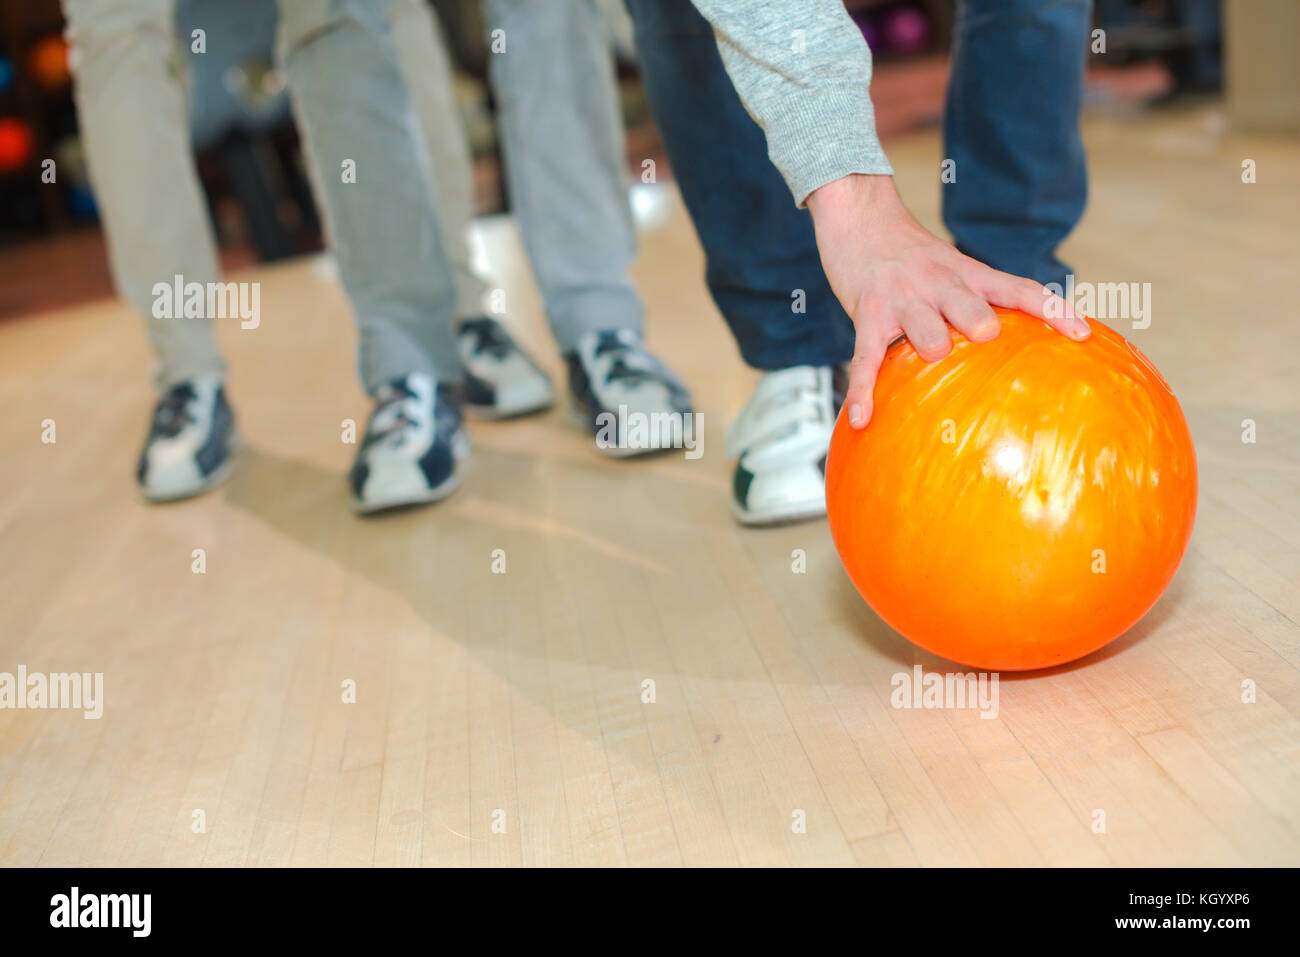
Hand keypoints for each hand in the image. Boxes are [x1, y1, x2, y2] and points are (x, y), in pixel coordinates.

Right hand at [805, 174, 1089, 427]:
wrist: (859, 213)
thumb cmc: (906, 251)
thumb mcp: (949, 264)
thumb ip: (976, 296)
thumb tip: (1004, 341)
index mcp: (967, 272)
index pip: (1018, 289)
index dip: (1052, 310)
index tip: (1082, 335)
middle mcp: (939, 283)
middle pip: (973, 309)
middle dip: (982, 327)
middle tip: (987, 338)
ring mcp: (902, 299)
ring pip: (926, 332)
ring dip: (932, 347)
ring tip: (931, 361)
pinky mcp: (867, 314)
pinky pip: (866, 359)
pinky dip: (863, 391)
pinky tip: (861, 419)